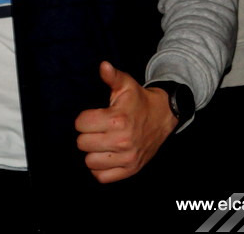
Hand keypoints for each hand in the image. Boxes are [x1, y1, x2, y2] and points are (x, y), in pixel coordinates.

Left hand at [75, 61, 178, 183]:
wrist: (162, 117)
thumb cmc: (138, 100)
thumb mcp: (126, 85)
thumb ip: (112, 76)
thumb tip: (103, 66)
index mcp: (117, 119)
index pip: (80, 124)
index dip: (84, 118)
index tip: (94, 116)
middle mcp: (122, 141)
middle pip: (82, 143)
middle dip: (88, 134)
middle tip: (99, 129)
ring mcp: (127, 158)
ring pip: (90, 161)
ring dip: (93, 152)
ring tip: (102, 142)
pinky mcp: (130, 170)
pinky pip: (102, 177)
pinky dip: (100, 168)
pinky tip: (106, 155)